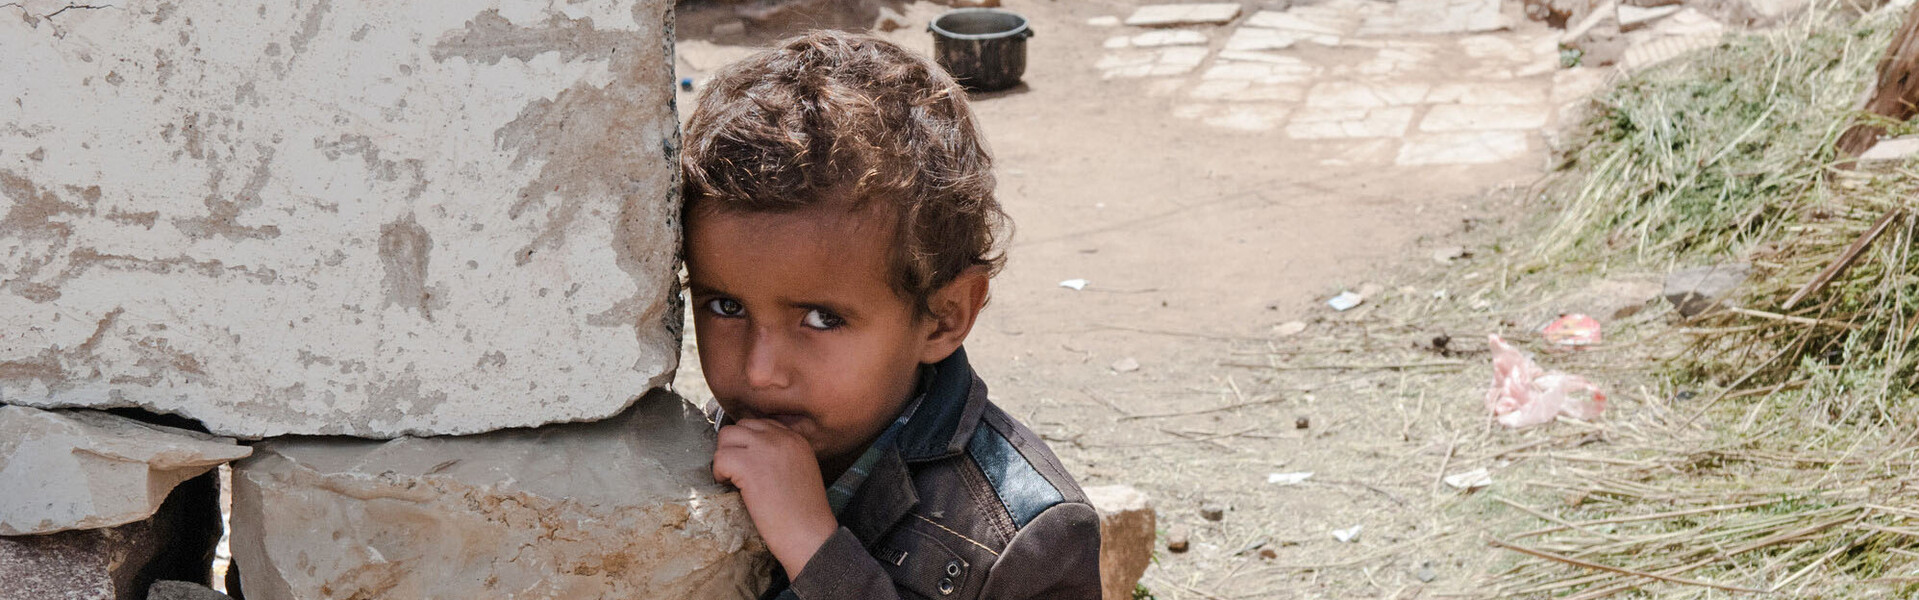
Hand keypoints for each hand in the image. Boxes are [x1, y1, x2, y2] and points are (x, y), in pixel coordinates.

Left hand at [713, 418, 839, 576]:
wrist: (810, 534)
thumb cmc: (805, 513)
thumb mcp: (801, 470)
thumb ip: (782, 455)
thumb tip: (753, 454)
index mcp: (795, 439)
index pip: (761, 424)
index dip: (748, 444)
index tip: (748, 463)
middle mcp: (780, 438)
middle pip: (741, 426)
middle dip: (734, 448)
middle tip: (737, 472)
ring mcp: (764, 449)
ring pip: (726, 436)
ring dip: (725, 458)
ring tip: (733, 479)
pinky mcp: (748, 466)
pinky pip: (720, 458)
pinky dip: (720, 474)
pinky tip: (732, 488)